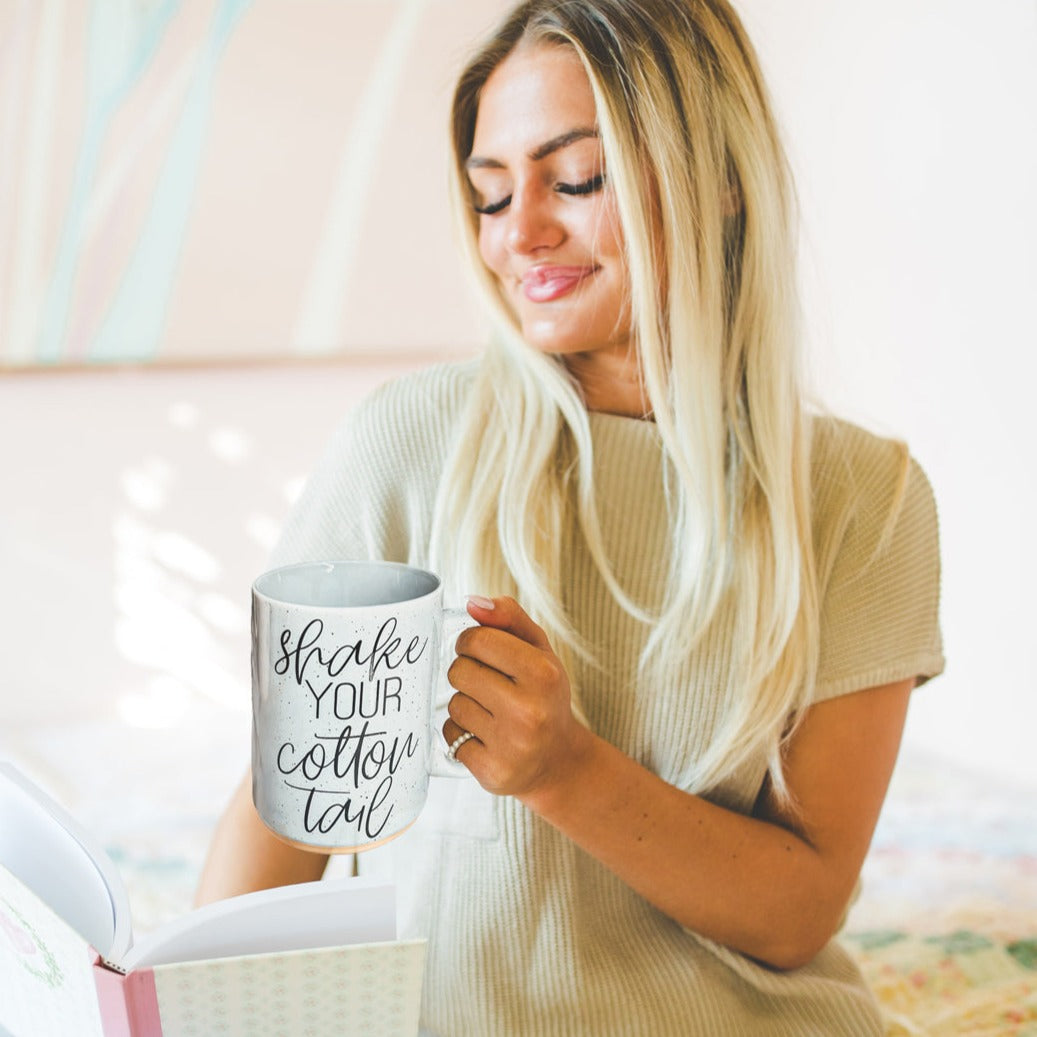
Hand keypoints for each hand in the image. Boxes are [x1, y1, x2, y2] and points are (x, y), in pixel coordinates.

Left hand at [443, 596, 584, 797]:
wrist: (558, 760)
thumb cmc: (543, 695)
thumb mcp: (539, 651)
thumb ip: (508, 618)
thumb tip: (472, 602)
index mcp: (543, 673)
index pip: (476, 640)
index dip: (470, 642)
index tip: (479, 651)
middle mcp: (529, 711)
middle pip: (459, 672)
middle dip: (467, 673)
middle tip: (489, 685)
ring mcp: (511, 745)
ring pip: (453, 705)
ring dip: (465, 704)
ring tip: (492, 712)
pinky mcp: (492, 772)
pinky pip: (450, 736)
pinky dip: (461, 733)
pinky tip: (486, 736)